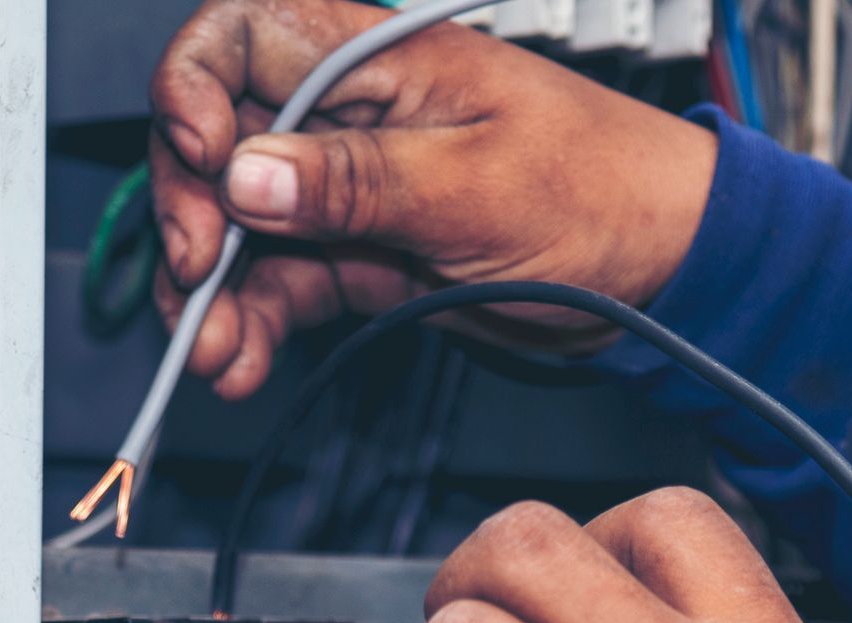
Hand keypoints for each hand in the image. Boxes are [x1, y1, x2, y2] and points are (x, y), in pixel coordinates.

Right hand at [148, 0, 717, 397]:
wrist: (659, 270)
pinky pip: (280, 284)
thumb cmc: (605, 190)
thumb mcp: (476, 186)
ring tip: (214, 349)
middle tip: (197, 271)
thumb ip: (356, 182)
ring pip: (239, 228)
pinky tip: (241, 359)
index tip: (202, 157)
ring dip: (214, 293)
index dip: (192, 88)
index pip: (237, 35)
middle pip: (217, 142)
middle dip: (192, 211)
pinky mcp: (358, 255)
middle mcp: (348, 115)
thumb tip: (247, 172)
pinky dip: (253, 324)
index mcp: (374, 56)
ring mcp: (348, 191)